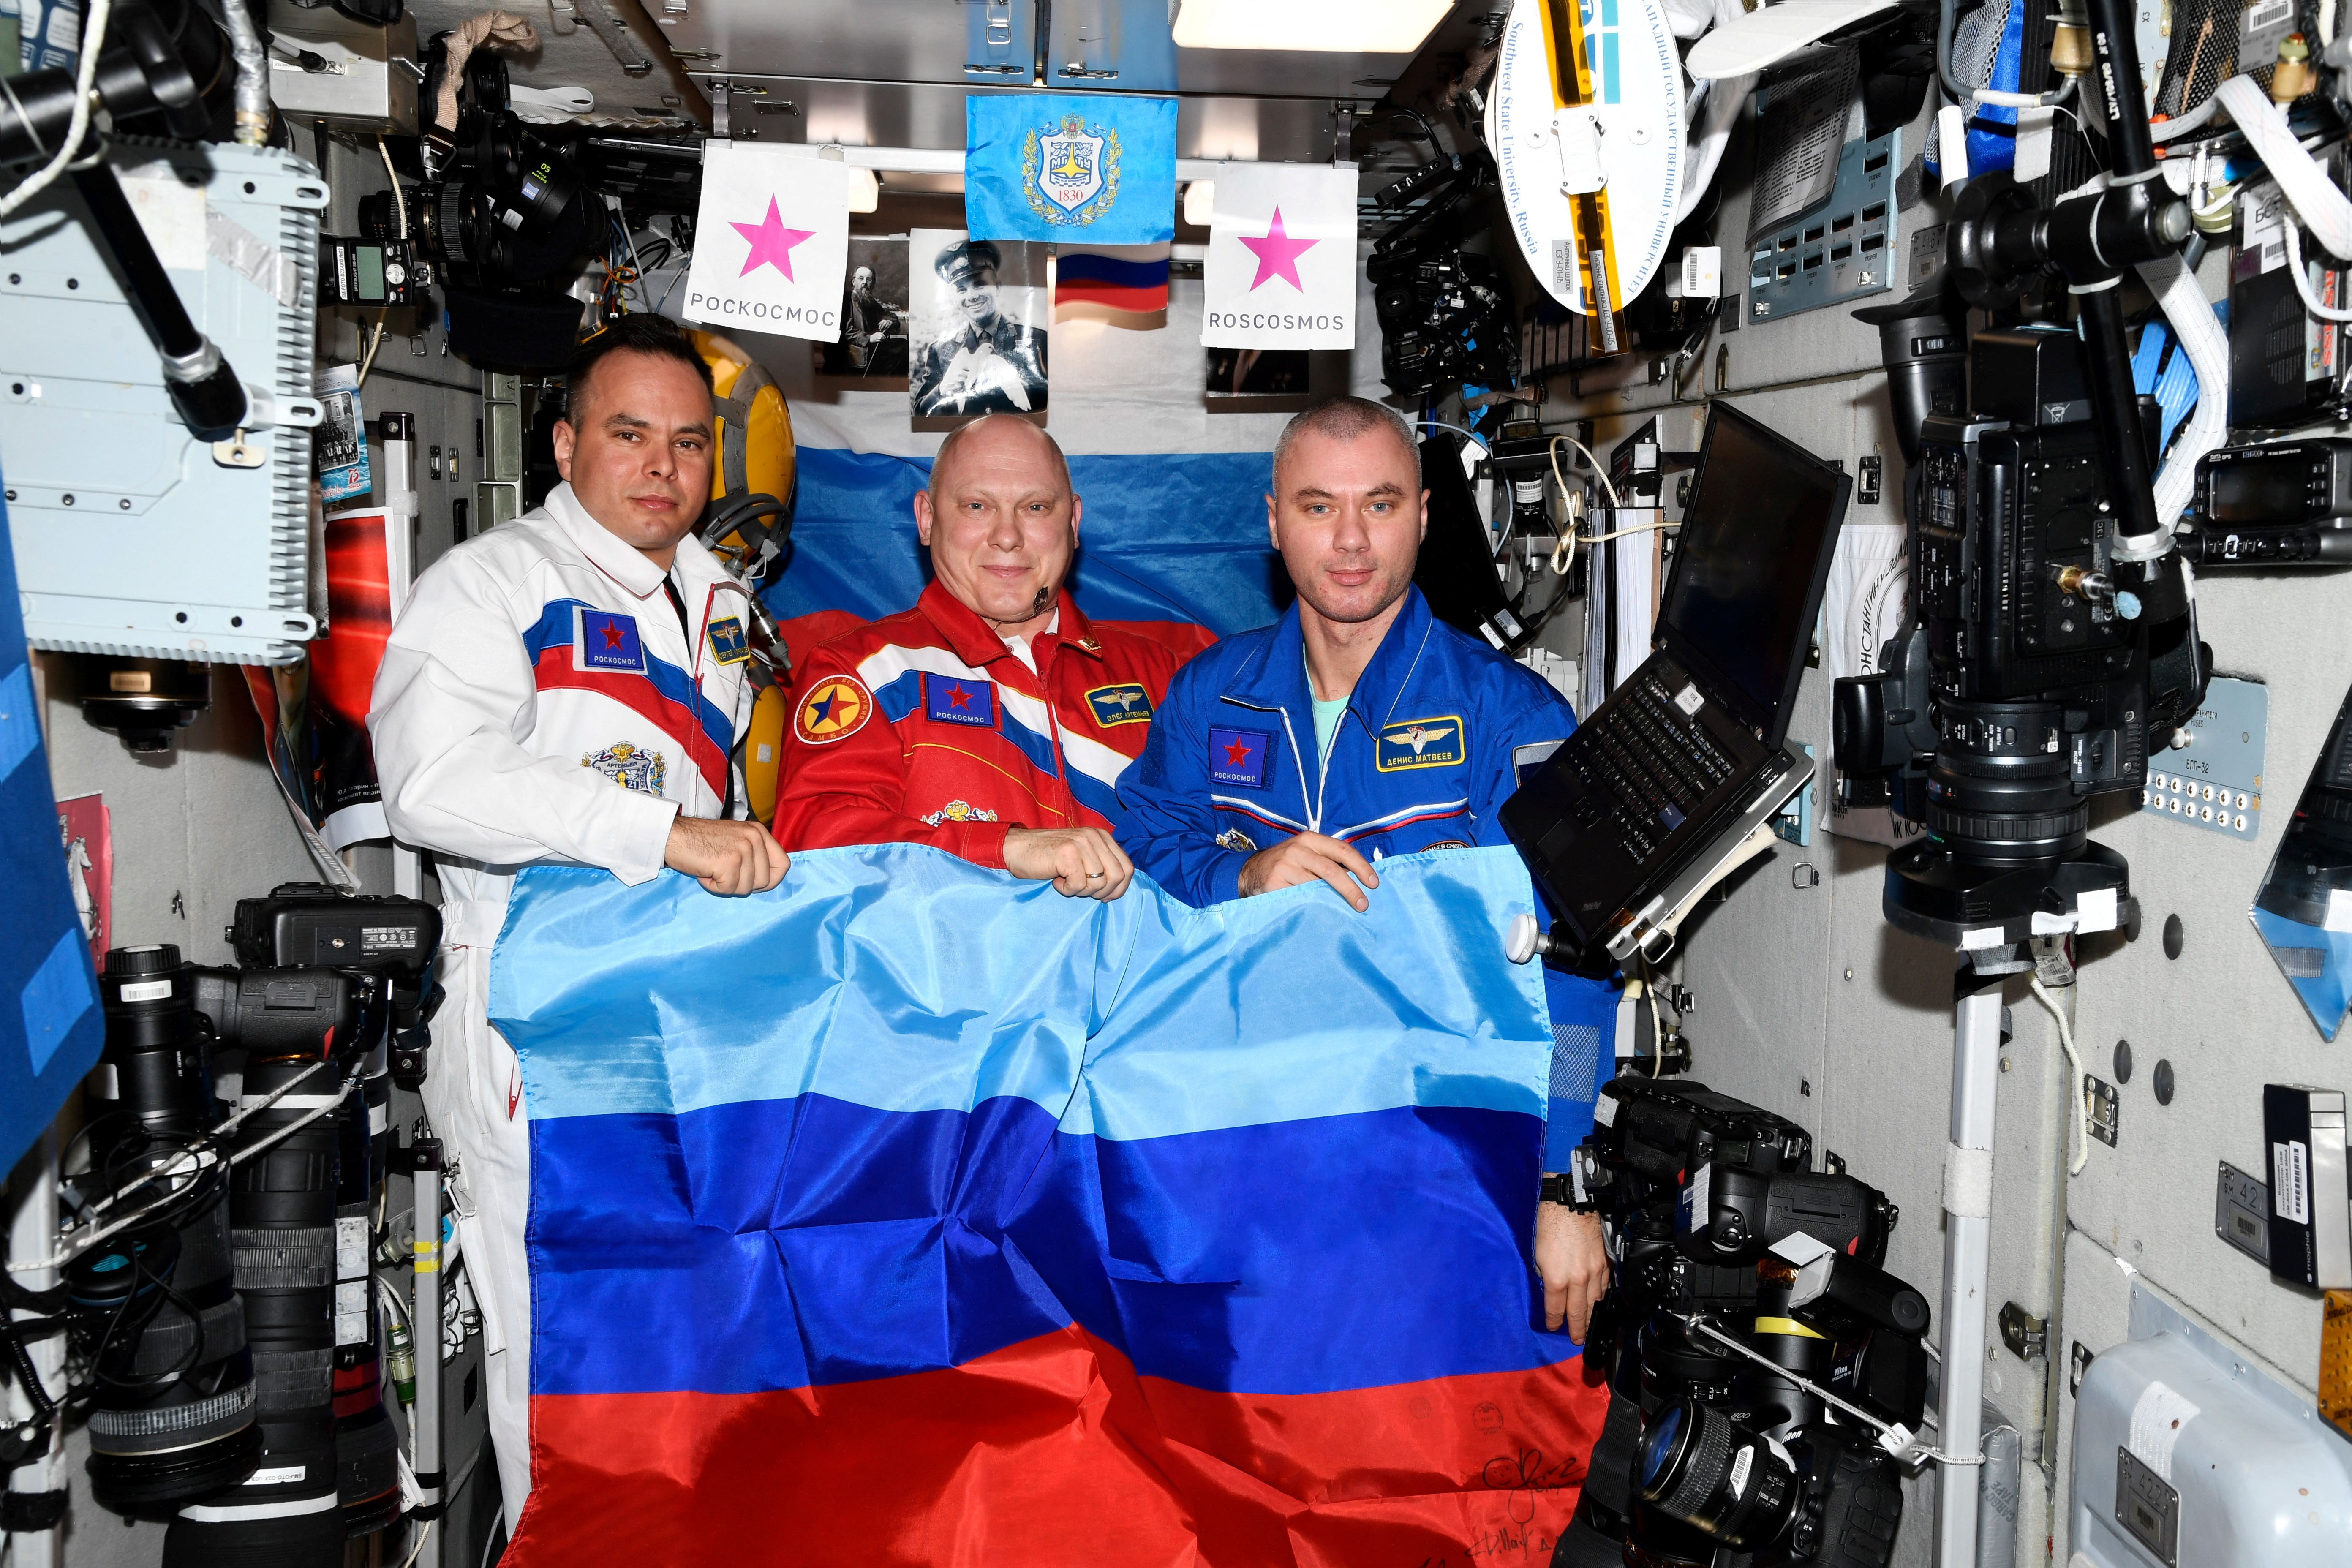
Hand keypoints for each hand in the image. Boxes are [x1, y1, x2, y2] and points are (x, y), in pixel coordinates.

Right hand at [665, 816, 789, 895]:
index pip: (783, 865)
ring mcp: (742, 849)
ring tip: (712, 869)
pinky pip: (728, 889)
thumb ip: (754, 855)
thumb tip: (769, 879)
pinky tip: (704, 872)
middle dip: (744, 884)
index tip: (753, 881)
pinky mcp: (728, 862)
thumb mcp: (735, 840)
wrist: (673, 835)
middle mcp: (754, 838)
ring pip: (746, 888)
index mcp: (758, 832)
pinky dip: (713, 886)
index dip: (771, 880)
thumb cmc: (700, 841)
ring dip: (726, 885)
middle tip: (724, 872)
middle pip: (765, 881)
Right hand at [1003, 826, 1133, 900]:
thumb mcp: (1082, 856)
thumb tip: (1119, 888)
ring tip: (1067, 882)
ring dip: (1082, 891)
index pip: (1128, 868)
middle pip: (1117, 877)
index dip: (1119, 889)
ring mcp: (1081, 843)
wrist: (1017, 849)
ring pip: (1099, 882)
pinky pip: (1078, 885)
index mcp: (1102, 836)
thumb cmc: (1049, 858)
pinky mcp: (1067, 853)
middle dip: (1101, 892)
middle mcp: (1094, 836)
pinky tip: (1056, 880)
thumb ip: (1102, 864)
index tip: (1103, 896)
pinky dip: (1066, 890)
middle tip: (1081, 889)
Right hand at [1236, 832, 1379, 911]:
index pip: (1343, 850)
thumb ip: (1330, 861)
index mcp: (1311, 839)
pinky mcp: (1274, 883)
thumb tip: (1362, 880)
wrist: (1251, 872)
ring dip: (1334, 901)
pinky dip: (1314, 907)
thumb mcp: (1308, 855)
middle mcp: (1298, 849)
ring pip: (1316, 886)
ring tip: (1346, 912)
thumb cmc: (1289, 864)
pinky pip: (1299, 898)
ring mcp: (1284, 866)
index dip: (1361, 867)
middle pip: (1332, 870)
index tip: (1374, 884)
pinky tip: (1323, 914)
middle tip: (1364, 905)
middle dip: (1351, 889)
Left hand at [1535, 1204, 1608, 1341]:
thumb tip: (1552, 1290)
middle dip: (1577, 1329)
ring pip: (1595, 1303)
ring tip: (1590, 1328)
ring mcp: (1594, 1272)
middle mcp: (1577, 1279)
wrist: (1569, 1204)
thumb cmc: (1549, 1225)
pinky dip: (1602, 1298)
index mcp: (1557, 1279)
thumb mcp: (1538, 1256)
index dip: (1554, 1322)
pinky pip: (1605, 1287)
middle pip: (1579, 1312)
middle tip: (1577, 1340)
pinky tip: (1600, 1305)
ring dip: (1592, 1317)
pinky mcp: (1604, 1263)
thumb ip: (1547, 1277)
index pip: (1556, 1309)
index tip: (1554, 1327)